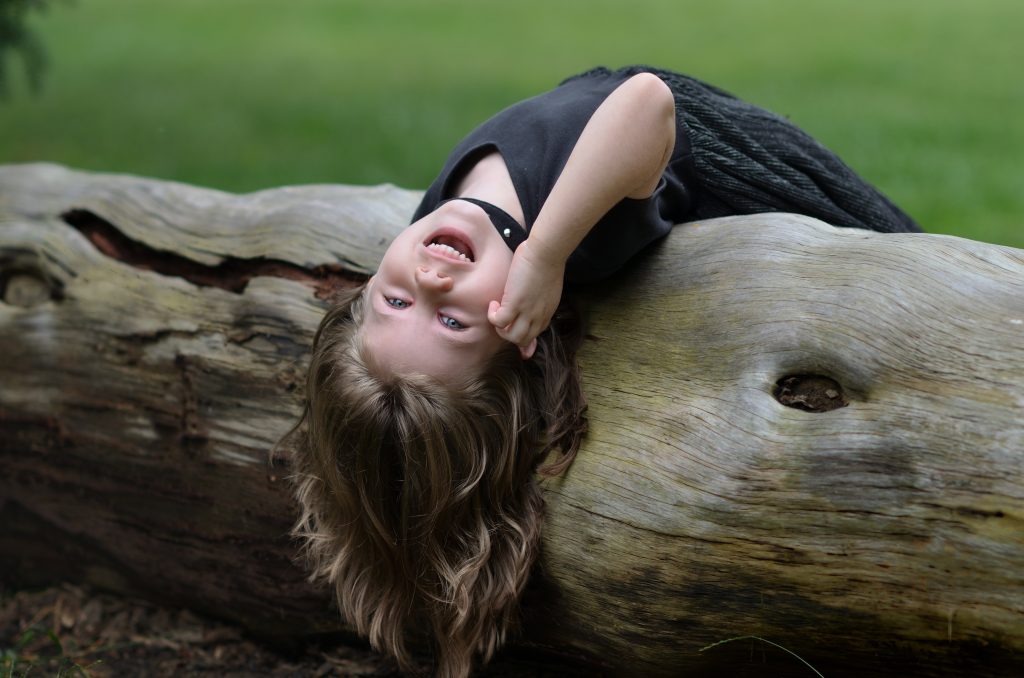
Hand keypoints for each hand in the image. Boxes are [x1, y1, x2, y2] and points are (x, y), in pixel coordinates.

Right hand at [488, 239, 563, 358]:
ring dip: (500, 328)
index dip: (522, 333)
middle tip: (502, 317)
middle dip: (509, 334)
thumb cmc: (547, 261)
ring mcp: (527, 312)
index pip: (534, 334)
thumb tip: (532, 292)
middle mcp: (538, 316)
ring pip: (512, 336)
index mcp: (546, 312)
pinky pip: (500, 321)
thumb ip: (541, 295)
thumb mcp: (547, 287)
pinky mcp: (515, 303)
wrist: (547, 252)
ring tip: (497, 312)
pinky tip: (493, 303)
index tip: (514, 324)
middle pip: (523, 340)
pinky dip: (493, 315)